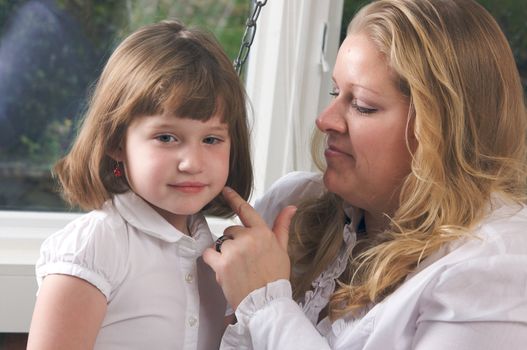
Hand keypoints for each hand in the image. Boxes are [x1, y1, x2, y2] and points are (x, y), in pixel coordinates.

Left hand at [203, 187, 296, 309]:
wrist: (266, 301)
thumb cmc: (275, 276)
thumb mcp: (282, 249)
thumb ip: (282, 226)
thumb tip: (290, 207)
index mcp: (262, 232)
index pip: (245, 210)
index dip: (233, 198)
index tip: (225, 190)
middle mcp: (247, 238)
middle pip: (231, 231)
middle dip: (234, 242)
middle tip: (244, 260)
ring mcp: (233, 250)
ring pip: (221, 243)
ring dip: (225, 253)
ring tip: (237, 268)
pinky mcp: (221, 264)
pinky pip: (209, 253)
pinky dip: (212, 260)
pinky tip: (223, 269)